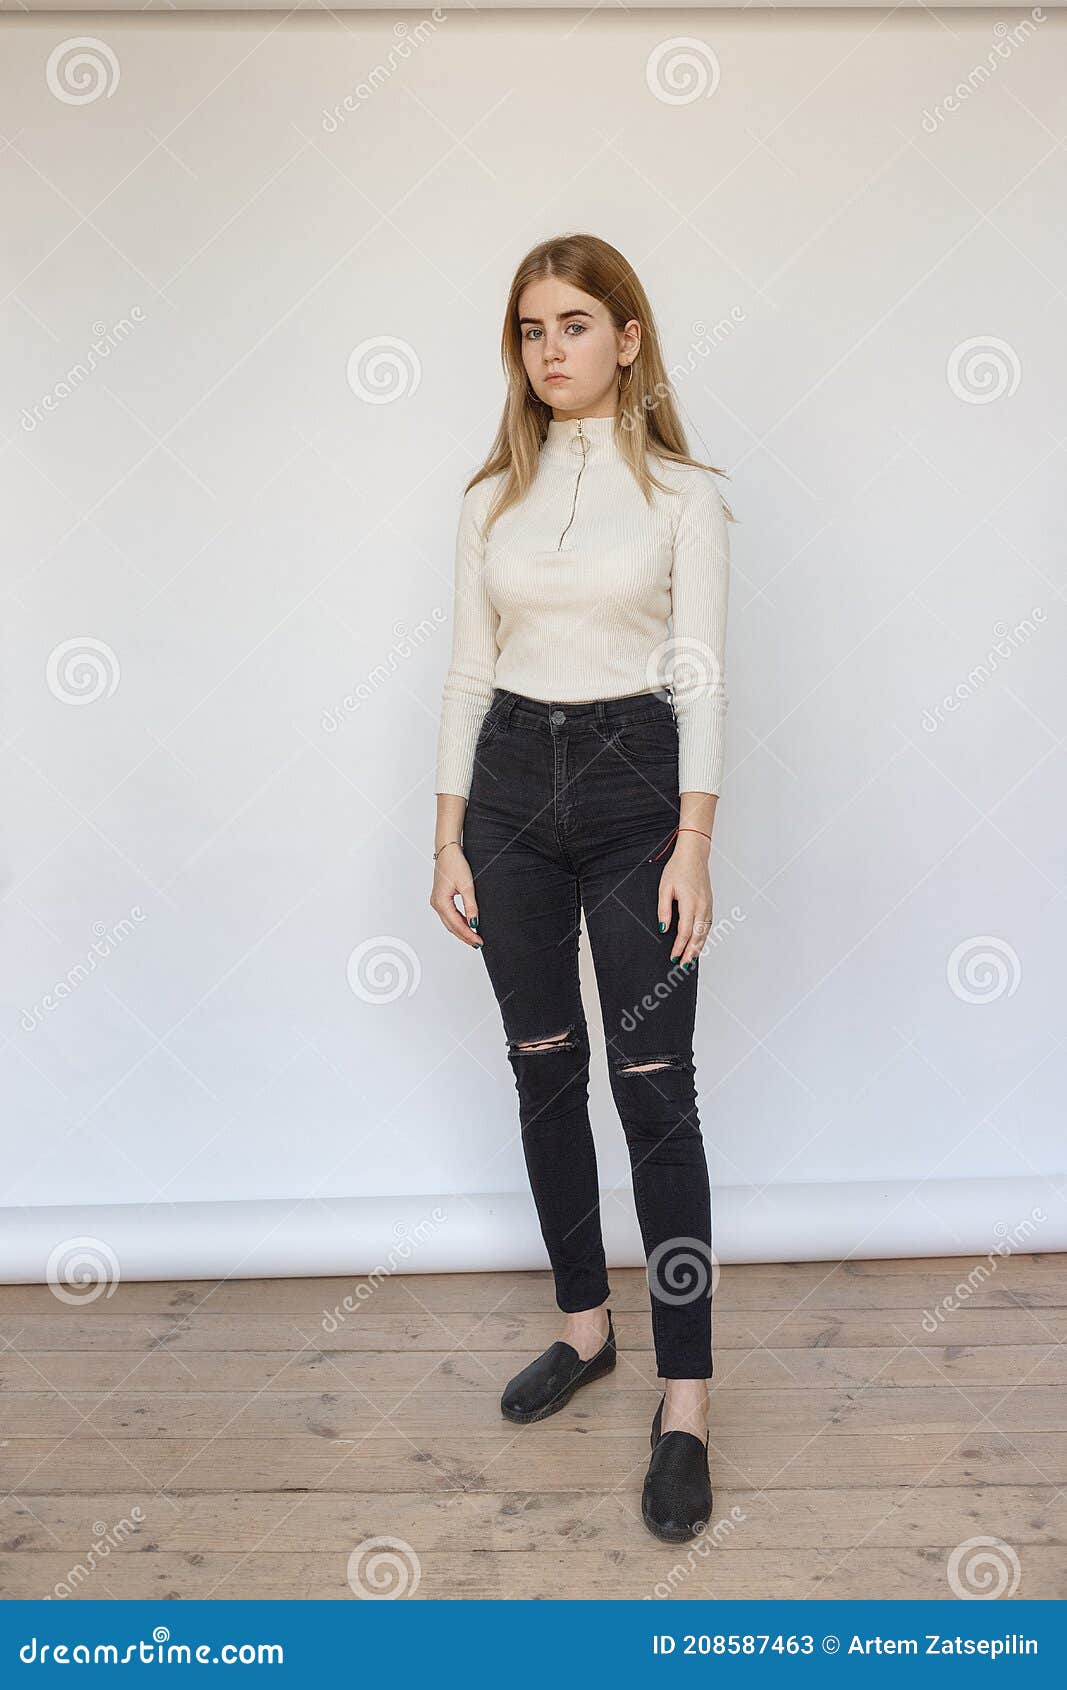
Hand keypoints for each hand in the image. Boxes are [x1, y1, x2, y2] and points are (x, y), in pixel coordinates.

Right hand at [430, 842, 483, 947]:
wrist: (447, 851)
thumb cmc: (455, 864)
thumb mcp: (467, 885)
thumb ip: (471, 906)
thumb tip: (474, 922)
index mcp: (441, 902)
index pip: (456, 924)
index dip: (468, 934)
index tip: (478, 941)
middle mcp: (436, 904)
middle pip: (451, 926)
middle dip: (465, 936)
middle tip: (478, 943)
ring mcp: (437, 901)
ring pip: (450, 922)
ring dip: (461, 930)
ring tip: (474, 937)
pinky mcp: (440, 898)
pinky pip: (449, 915)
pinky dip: (458, 922)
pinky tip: (467, 924)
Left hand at [658, 844, 712, 968]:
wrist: (693, 856)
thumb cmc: (678, 869)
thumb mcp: (664, 888)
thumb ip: (664, 910)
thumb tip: (663, 929)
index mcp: (690, 903)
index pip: (685, 932)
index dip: (679, 947)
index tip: (673, 956)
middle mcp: (702, 907)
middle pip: (698, 936)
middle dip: (690, 952)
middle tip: (683, 966)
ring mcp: (708, 906)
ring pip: (705, 932)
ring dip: (698, 947)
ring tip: (690, 960)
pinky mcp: (709, 904)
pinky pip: (707, 925)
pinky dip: (703, 937)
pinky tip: (698, 944)